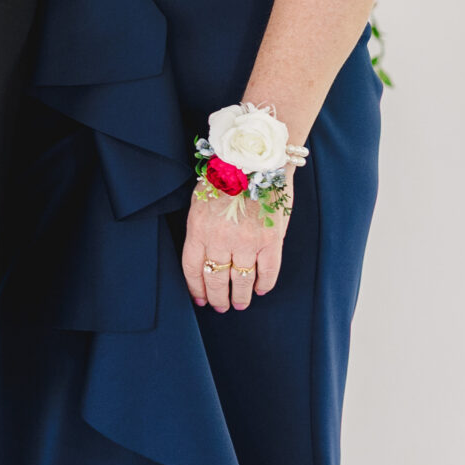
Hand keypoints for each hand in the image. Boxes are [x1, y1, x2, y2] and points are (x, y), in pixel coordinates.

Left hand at [182, 184, 288, 312]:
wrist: (255, 158)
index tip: (200, 299)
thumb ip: (200, 228)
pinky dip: (264, 285)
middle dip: (217, 298)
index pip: (192, 268)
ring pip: (240, 281)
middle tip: (220, 307)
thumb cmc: (224, 175)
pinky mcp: (271, 241)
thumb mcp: (199, 198)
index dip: (195, 288)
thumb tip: (203, 254)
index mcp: (198, 228)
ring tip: (238, 305)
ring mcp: (247, 242)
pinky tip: (259, 290)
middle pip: (215, 279)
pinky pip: (268, 272)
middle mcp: (221, 239)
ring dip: (239, 297)